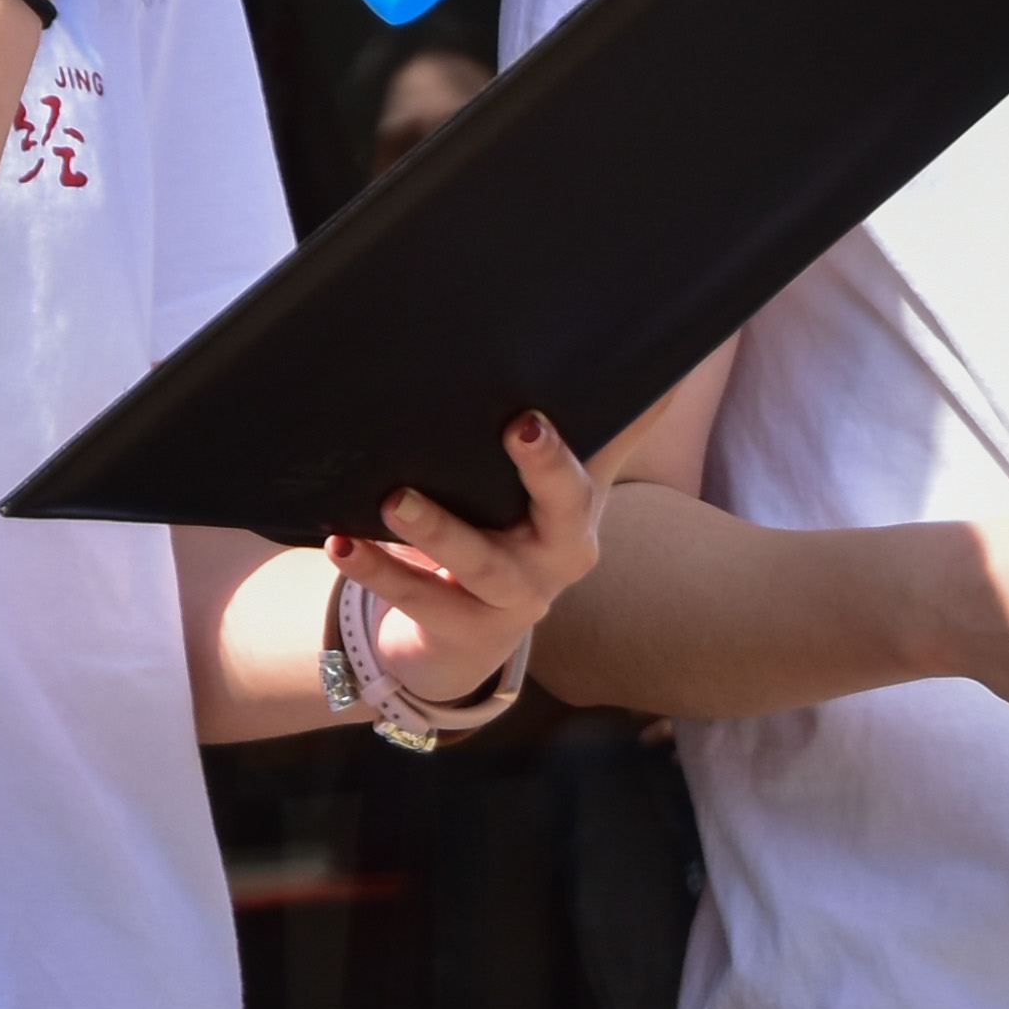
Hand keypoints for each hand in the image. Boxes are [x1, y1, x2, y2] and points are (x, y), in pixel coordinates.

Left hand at [333, 414, 600, 705]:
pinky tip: (344, 543)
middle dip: (542, 470)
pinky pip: (418, 598)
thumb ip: (603, 435)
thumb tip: (664, 375)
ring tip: (398, 498)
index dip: (564, 449)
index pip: (584, 475)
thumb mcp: (555, 493)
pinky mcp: (462, 630)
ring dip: (439, 528)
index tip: (536, 414)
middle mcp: (555, 561)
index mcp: (578, 519)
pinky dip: (377, 570)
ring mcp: (511, 600)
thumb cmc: (513, 539)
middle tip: (518, 426)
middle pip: (558, 513)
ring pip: (478, 561)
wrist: (468, 634)